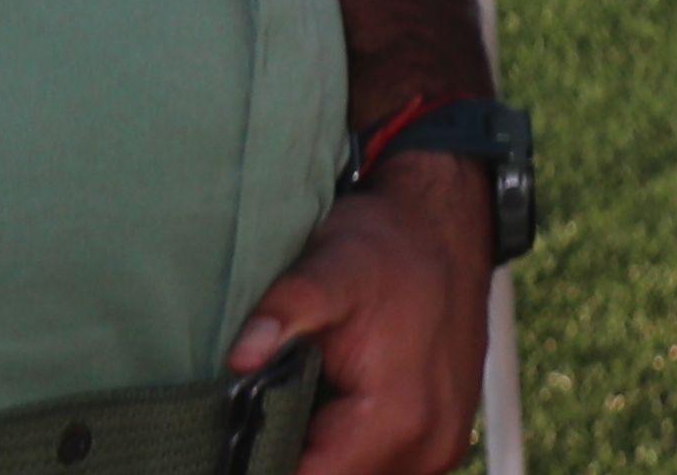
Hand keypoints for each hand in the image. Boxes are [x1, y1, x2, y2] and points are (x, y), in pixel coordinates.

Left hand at [234, 160, 486, 474]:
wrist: (447, 226)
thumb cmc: (386, 245)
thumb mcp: (329, 265)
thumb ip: (286, 311)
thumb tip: (241, 355)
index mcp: (399, 416)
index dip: (260, 465)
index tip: (229, 442)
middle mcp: (429, 446)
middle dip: (287, 459)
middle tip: (255, 420)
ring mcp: (440, 449)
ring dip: (320, 457)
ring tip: (292, 411)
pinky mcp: (440, 442)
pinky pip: (381, 469)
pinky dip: (346, 452)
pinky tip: (325, 414)